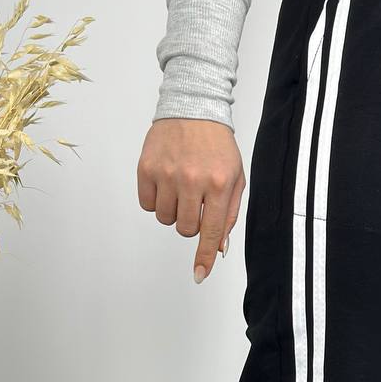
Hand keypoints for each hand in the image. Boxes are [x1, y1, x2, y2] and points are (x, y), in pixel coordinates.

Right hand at [137, 118, 245, 282]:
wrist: (193, 107)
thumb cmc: (217, 146)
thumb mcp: (235, 179)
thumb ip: (228, 214)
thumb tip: (219, 248)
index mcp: (218, 184)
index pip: (211, 231)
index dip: (204, 256)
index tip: (199, 274)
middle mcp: (192, 180)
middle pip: (184, 229)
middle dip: (190, 223)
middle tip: (195, 202)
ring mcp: (167, 174)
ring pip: (165, 218)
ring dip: (173, 210)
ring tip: (181, 187)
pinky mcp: (146, 167)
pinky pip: (147, 204)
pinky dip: (156, 199)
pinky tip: (166, 181)